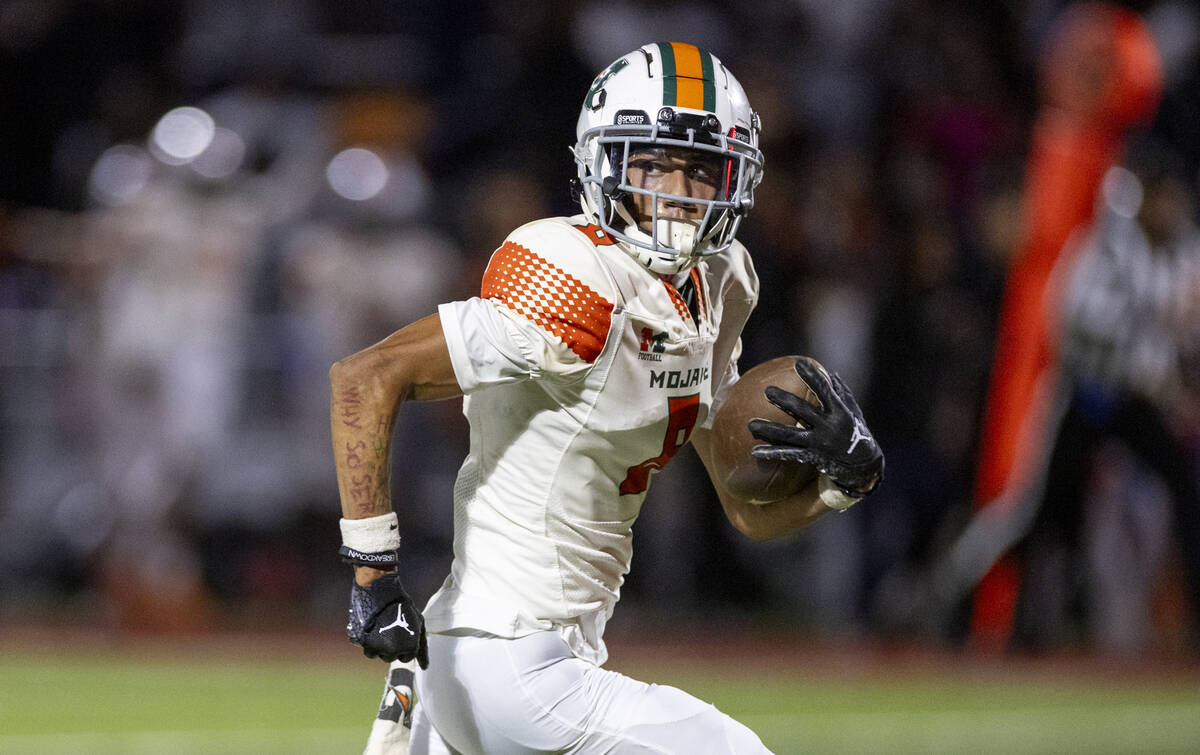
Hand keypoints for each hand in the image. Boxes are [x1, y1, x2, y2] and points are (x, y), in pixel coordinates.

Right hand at [347, 570, 428, 667]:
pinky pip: (363, 647)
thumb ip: (422, 647)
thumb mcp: (418, 623)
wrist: (381, 589)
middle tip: (390, 627)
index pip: (406, 657)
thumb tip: (425, 667)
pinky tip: (371, 625)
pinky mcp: (360, 641)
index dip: (404, 644)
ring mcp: (375, 646)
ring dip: (377, 643)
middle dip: (390, 645)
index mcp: (409, 647)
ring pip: (375, 654)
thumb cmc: (402, 605)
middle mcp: (392, 650)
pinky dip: (365, 638)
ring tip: (381, 625)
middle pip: (389, 657)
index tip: (402, 631)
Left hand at [747, 359, 883, 495]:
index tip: (799, 363)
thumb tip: (831, 374)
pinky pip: (789, 454)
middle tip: (767, 391)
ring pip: (790, 436)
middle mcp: (828, 427)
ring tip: (750, 425)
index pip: (825, 390)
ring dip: (769, 430)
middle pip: (802, 411)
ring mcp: (819, 443)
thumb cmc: (857, 433)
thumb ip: (842, 393)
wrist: (863, 466)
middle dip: (784, 401)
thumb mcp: (855, 411)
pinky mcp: (812, 457)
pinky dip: (772, 453)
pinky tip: (755, 451)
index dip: (812, 376)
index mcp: (839, 412)